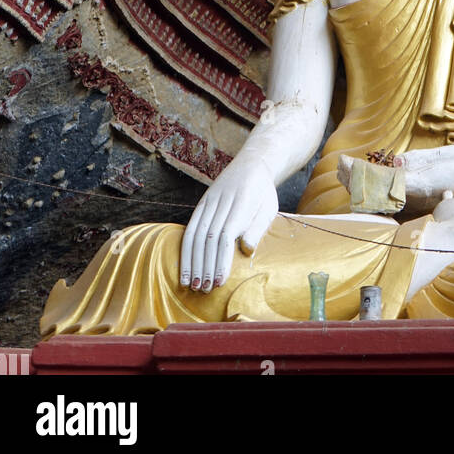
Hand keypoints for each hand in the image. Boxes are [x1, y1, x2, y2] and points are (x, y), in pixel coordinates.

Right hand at [180, 151, 279, 292]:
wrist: (251, 163)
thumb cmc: (263, 192)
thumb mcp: (268, 207)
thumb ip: (257, 228)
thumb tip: (247, 250)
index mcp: (241, 203)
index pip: (226, 235)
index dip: (221, 260)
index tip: (220, 282)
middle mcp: (222, 202)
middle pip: (209, 238)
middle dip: (205, 266)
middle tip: (204, 290)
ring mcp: (209, 201)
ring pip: (196, 234)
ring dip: (192, 261)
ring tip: (192, 285)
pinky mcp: (202, 203)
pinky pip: (190, 227)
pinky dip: (186, 249)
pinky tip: (184, 267)